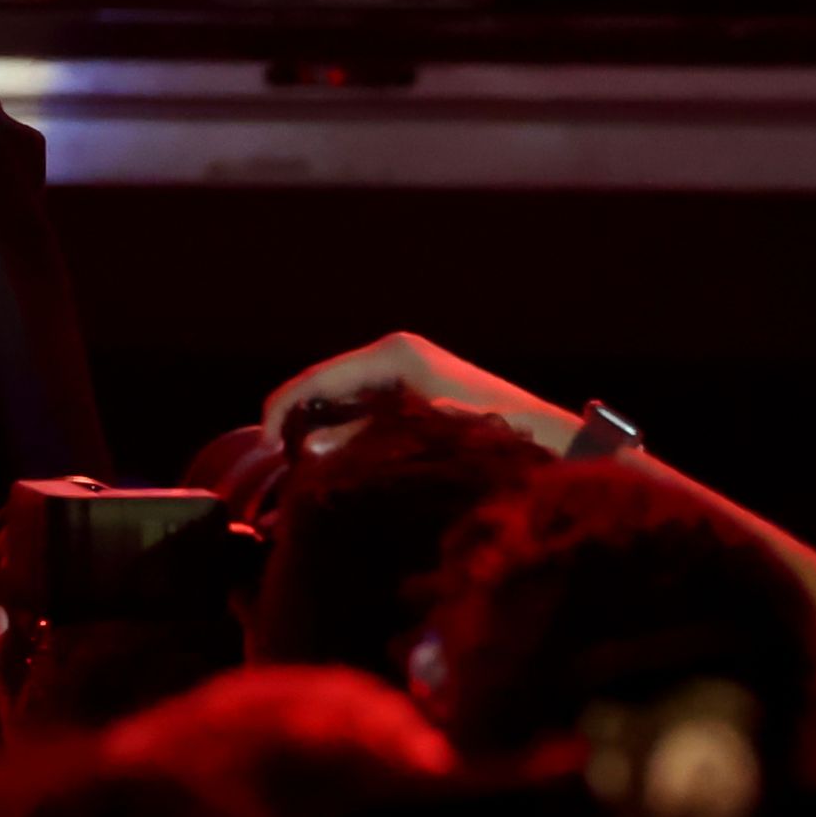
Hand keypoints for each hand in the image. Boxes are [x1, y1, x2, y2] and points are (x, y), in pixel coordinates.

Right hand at [265, 329, 567, 458]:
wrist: (553, 445)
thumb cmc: (493, 439)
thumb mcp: (419, 440)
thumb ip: (359, 442)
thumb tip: (305, 448)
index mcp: (395, 355)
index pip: (318, 377)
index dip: (283, 408)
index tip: (262, 445)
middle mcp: (398, 354)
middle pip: (327, 384)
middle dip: (297, 417)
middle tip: (273, 460)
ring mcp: (409, 371)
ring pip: (344, 397)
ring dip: (319, 425)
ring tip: (295, 462)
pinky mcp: (418, 392)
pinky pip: (364, 406)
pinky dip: (343, 428)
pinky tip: (333, 456)